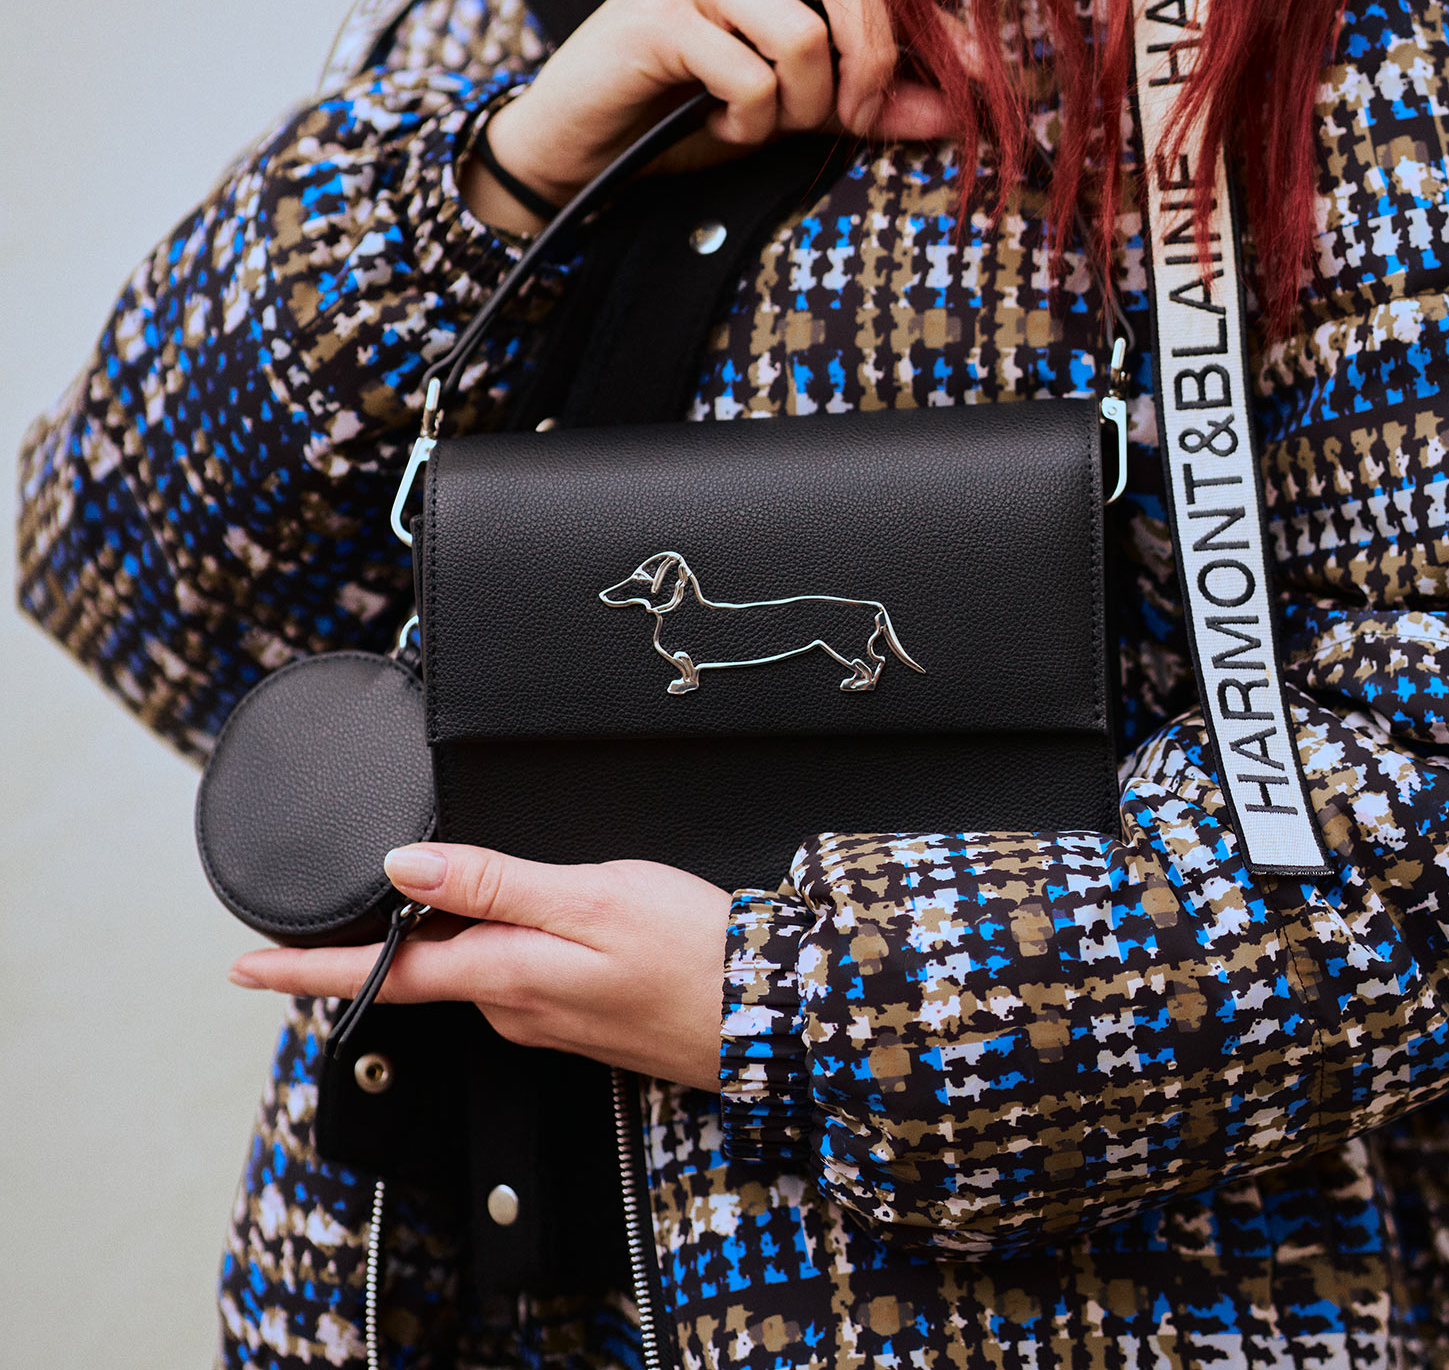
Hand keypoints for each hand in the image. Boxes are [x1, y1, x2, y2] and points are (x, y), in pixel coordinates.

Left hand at [228, 845, 733, 1091]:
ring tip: (432, 887)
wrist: (769, 1010)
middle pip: (428, 966)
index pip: (385, 975)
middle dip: (385, 937)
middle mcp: (515, 1006)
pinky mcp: (581, 1016)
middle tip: (335, 902)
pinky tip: (520, 913)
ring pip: (475, 966)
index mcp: (505, 976)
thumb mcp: (587, 898)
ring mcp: (549, 1017)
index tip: (243, 965)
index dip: (308, 969)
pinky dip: (494, 943)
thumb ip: (494, 882)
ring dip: (448, 933)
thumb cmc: (690, 949)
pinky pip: (515, 976)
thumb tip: (404, 869)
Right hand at [463, 0, 959, 233]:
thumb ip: (868, 100)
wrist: (575, 142)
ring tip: (758, 122)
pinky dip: (747, 122)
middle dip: (869, 61)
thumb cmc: (684, 111)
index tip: (970, 83)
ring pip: (802, 36)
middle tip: (848, 119)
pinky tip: (716, 122)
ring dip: (797, 107)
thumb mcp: (793, 104)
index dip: (926, 28)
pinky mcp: (655, 13)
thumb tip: (957, 109)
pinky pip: (749, 76)